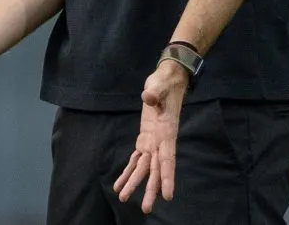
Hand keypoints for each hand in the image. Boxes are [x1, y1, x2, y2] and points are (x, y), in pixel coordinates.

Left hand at [113, 60, 189, 213]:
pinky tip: (120, 183)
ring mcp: (153, 141)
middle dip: (150, 189)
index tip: (168, 195)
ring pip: (144, 168)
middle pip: (155, 170)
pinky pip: (136, 159)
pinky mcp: (145, 138)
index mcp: (167, 132)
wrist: (168, 78)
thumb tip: (148, 99)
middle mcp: (161, 141)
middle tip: (146, 209)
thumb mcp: (160, 84)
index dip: (167, 177)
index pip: (168, 159)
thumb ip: (154, 92)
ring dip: (134, 183)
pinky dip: (128, 171)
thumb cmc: (165, 82)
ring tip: (123, 198)